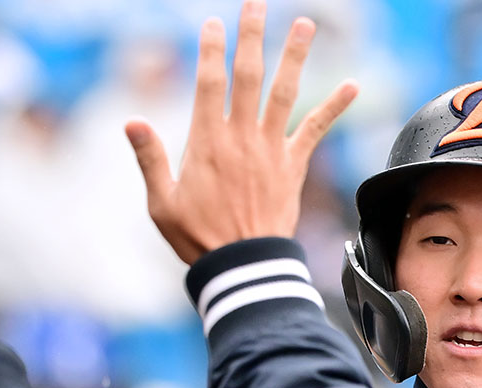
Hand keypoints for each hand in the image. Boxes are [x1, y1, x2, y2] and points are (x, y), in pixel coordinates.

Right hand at [125, 1, 356, 264]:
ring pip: (285, 92)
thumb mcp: (162, 203)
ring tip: (304, 23)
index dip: (211, 49)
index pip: (209, 82)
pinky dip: (333, 107)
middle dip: (252, 35)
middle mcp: (242, 138)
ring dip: (294, 55)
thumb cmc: (198, 239)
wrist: (244, 267)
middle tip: (256, 2)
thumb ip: (150, 159)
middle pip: (248, 75)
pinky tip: (351, 84)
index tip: (213, 24)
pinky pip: (315, 130)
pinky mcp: (293, 167)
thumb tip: (130, 121)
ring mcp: (271, 150)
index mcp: (207, 142)